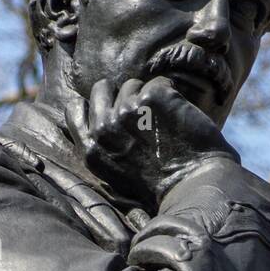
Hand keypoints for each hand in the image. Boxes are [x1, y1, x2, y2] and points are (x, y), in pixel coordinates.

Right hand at [65, 76, 238, 206]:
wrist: (196, 188)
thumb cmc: (161, 187)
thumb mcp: (116, 176)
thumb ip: (101, 147)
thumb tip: (97, 117)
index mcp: (91, 151)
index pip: (74, 109)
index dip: (94, 103)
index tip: (109, 107)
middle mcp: (104, 129)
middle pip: (102, 88)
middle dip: (121, 95)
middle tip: (143, 115)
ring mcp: (127, 111)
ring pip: (133, 84)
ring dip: (148, 97)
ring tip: (164, 124)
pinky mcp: (153, 98)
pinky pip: (159, 82)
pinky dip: (171, 94)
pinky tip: (179, 116)